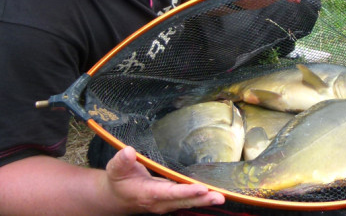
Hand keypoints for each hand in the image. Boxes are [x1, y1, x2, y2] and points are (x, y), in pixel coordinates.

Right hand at [105, 146, 224, 213]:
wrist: (118, 197)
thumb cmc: (119, 180)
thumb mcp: (115, 170)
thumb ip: (121, 161)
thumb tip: (128, 151)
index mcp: (148, 194)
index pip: (169, 193)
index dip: (185, 191)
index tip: (201, 188)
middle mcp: (160, 202)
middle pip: (184, 201)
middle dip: (202, 199)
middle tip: (220, 196)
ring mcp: (167, 203)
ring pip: (189, 202)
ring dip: (206, 200)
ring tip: (222, 197)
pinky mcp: (173, 201)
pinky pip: (190, 200)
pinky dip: (202, 198)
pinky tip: (216, 194)